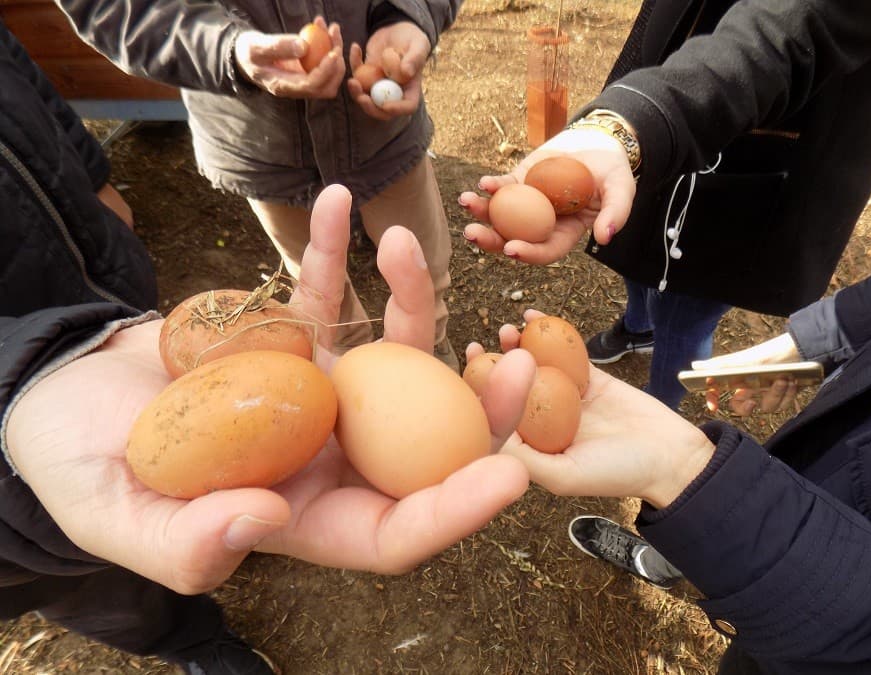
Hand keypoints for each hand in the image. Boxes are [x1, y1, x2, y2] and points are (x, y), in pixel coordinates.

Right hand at [5, 185, 531, 593]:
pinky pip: (324, 298)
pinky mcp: (292, 341)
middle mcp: (327, 458)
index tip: (507, 475)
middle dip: (478, 411)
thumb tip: (267, 522)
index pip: (395, 532)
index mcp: (302, 517)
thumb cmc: (78, 467)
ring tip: (403, 241)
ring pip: (390, 360)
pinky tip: (336, 204)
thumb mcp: (115, 518)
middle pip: (423, 444)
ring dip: (411, 302)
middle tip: (517, 363)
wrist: (58, 394)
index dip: (453, 514)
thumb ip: (184, 543)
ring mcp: (316, 396)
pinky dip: (331, 254)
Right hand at [234, 20, 345, 98]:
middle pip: (327, 86)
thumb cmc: (249, 52)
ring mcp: (305, 82)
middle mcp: (297, 89)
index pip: (311, 85)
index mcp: (284, 87)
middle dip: (337, 63)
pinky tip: (325, 28)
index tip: (333, 52)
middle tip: (334, 35)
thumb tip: (304, 46)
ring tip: (331, 27)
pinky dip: (330, 47)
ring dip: (336, 52)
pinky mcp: (309, 72)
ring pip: (331, 76)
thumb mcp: (257, 47)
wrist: (247, 56)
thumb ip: (279, 47)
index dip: (326, 71)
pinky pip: (326, 64)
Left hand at [346, 22, 428, 119]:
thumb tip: (407, 72)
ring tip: (352, 81)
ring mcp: (379, 84)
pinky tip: (355, 47)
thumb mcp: (418, 45)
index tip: (386, 105)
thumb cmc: (413, 37)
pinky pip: (357, 74)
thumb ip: (415, 58)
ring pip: (366, 97)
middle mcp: (394, 91)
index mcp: (410, 88)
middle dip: (370, 107)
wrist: (398, 28)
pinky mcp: (366, 74)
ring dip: (356, 93)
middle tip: (361, 98)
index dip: (397, 109)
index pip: (407, 106)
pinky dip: (353, 63)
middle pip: (383, 109)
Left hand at [458, 128, 635, 264]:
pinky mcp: (519, 182)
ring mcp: (527, 204)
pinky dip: (491, 187)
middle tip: (472, 233)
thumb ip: (617, 213)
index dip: (528, 253)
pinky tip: (483, 184)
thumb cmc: (613, 171)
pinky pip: (502, 188)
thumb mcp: (622, 190)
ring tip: (466, 202)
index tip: (510, 248)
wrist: (600, 143)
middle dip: (490, 239)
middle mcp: (541, 224)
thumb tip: (605, 237)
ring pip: (500, 215)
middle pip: (512, 238)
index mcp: (565, 234)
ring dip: (481, 212)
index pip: (544, 250)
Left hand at [471, 310, 714, 509]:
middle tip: (481, 345)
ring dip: (519, 346)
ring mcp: (568, 398)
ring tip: (508, 330)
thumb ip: (526, 457)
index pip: (498, 416)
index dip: (480, 392)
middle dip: (494, 365)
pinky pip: (568, 352)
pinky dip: (552, 333)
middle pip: (513, 387)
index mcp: (534, 446)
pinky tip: (534, 315)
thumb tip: (486, 433)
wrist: (672, 458)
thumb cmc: (618, 474)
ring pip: (537, 366)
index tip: (468, 367)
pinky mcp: (591, 379)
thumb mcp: (564, 475)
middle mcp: (546, 421)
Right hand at [692, 333, 801, 414]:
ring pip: (766, 407)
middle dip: (748, 406)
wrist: (803, 351)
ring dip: (776, 394)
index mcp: (737, 378)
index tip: (713, 407)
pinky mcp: (783, 396)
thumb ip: (720, 365)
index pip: (717, 392)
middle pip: (742, 408)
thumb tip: (694, 366)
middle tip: (754, 400)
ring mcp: (766, 393)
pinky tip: (792, 382)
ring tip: (784, 378)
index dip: (713, 400)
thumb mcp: (744, 360)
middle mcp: (750, 387)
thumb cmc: (770, 353)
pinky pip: (782, 405)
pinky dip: (788, 394)